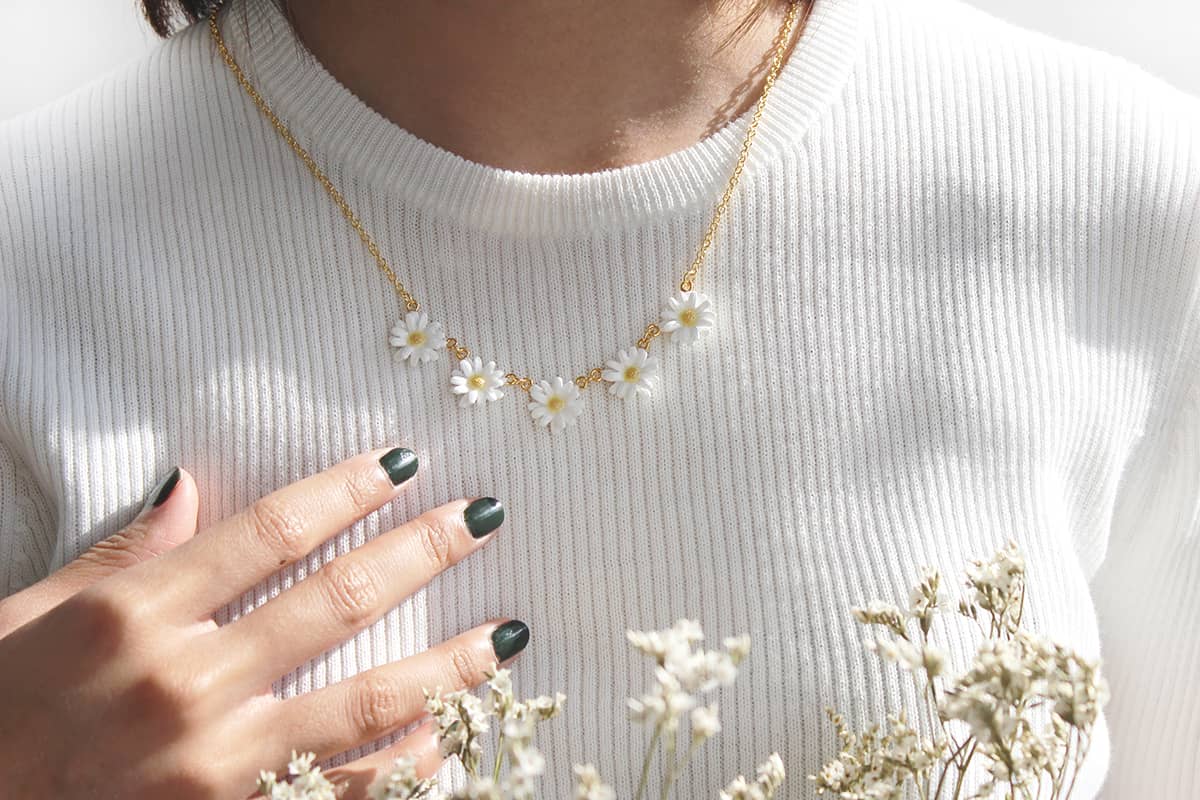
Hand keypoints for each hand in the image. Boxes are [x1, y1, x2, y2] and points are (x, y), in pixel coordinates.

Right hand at [0, 447, 522, 798]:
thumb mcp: (29, 615)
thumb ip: (120, 553)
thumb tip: (189, 485)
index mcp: (134, 615)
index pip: (271, 532)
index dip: (348, 490)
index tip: (404, 465)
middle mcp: (184, 684)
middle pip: (336, 602)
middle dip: (421, 552)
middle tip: (483, 518)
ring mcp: (216, 765)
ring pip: (364, 703)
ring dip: (449, 664)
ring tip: (510, 633)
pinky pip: (343, 792)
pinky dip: (407, 765)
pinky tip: (455, 735)